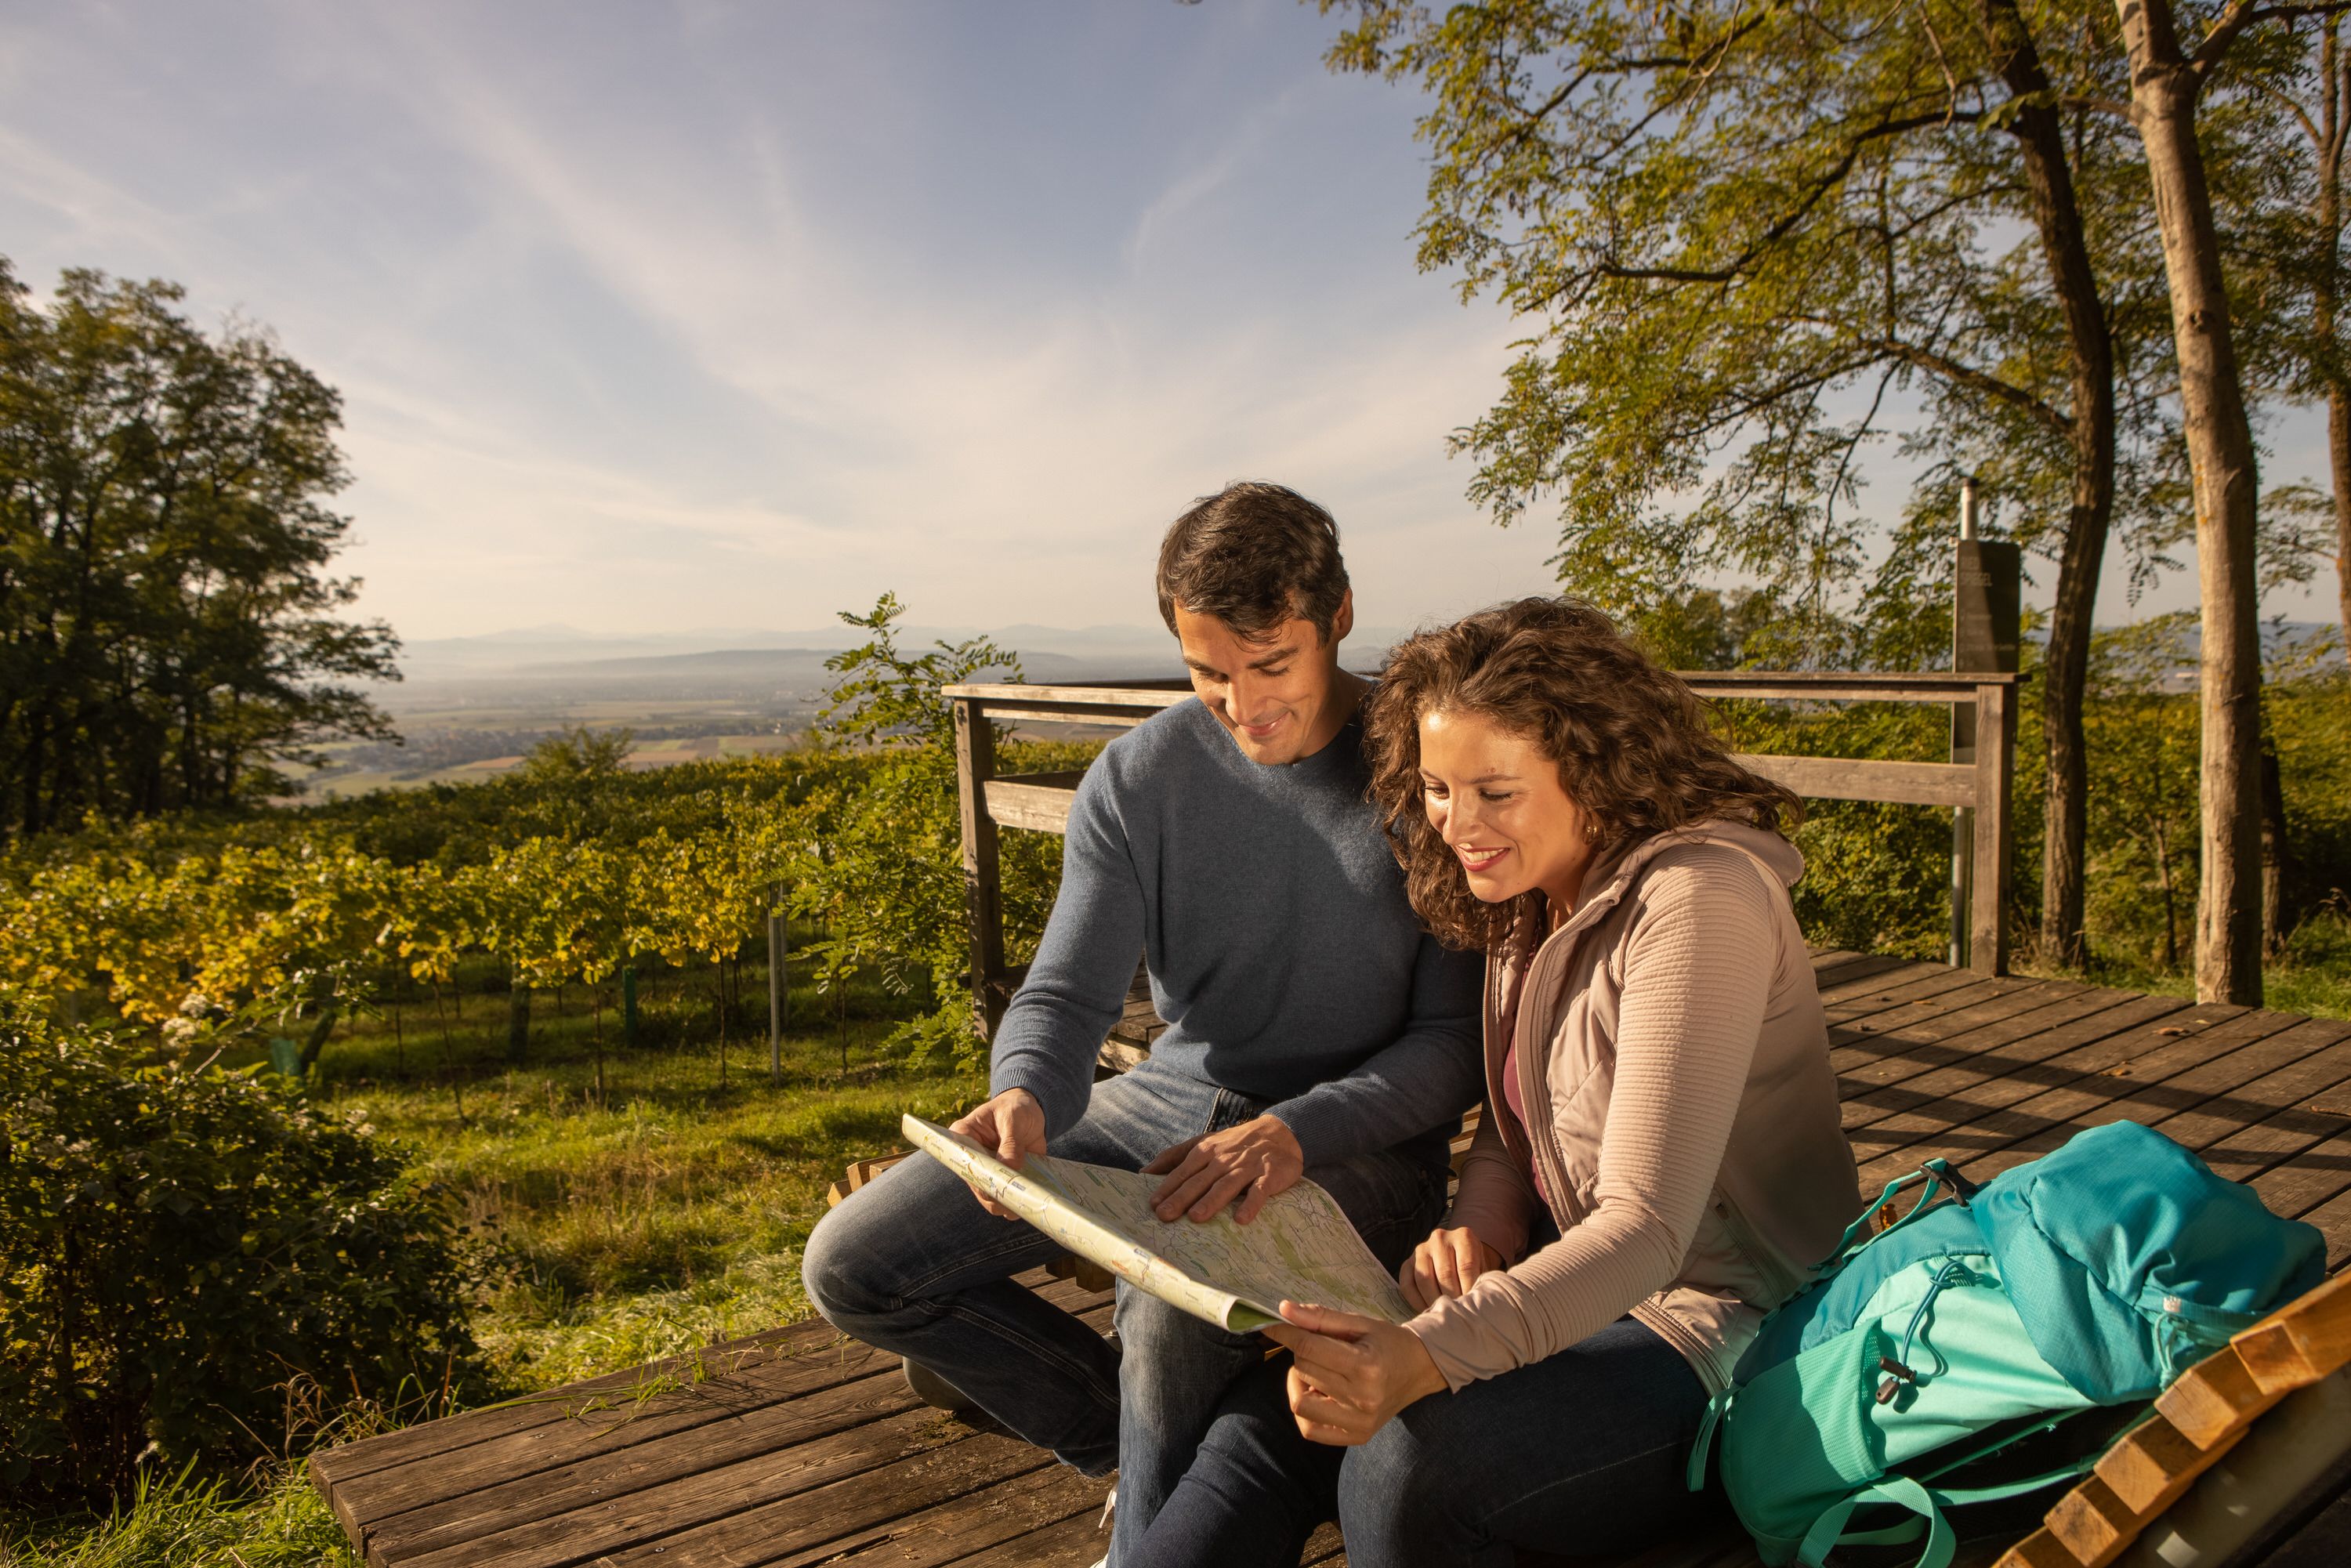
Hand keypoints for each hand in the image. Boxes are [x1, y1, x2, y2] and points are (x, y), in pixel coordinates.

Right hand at [948, 1088, 1045, 1219]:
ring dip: (1005, 1203)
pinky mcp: (1002, 1180)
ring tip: (1022, 1203)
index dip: (975, 1173)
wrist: (1032, 1113)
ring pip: (989, 1197)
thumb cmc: (1016, 1109)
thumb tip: (1010, 1168)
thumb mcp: (1014, 1119)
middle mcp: (971, 1159)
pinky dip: (1016, 1203)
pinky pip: (1005, 1198)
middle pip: (975, 1184)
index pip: (962, 1160)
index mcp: (963, 1137)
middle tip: (1012, 1199)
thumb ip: (1011, 1143)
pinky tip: (1028, 1203)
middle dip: (993, 1194)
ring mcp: (986, 1172)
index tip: (993, 1185)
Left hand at [1142, 1114, 1304, 1223]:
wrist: (1280, 1133)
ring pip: (1227, 1184)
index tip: (1153, 1204)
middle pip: (1200, 1180)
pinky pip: (1259, 1191)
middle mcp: (1224, 1158)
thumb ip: (1175, 1156)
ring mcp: (1247, 1167)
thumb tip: (1144, 1172)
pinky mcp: (1270, 1175)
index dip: (1168, 1187)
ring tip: (1196, 1217)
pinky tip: (1242, 1219)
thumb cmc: (1234, 1144)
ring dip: (1211, 1201)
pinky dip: (1251, 1204)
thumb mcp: (1203, 1143)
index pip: (1183, 1171)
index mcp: (1206, 1151)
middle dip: (1182, 1197)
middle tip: (1165, 1216)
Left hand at [1263, 1301, 1448, 1445]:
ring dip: (1300, 1384)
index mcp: (1365, 1366)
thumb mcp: (1360, 1323)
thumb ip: (1321, 1318)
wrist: (1420, 1369)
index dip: (1286, 1333)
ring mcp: (1359, 1423)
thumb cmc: (1388, 1342)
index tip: (1273, 1325)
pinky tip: (1318, 1395)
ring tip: (1318, 1372)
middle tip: (1316, 1347)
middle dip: (1302, 1354)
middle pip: (1304, 1371)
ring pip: (1301, 1404)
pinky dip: (1306, 1411)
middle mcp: (1363, 1399)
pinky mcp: (1357, 1437)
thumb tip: (1283, 1310)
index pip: (1309, 1349)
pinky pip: (1311, 1431)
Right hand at [1398, 1226, 1503, 1311]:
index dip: (1469, 1290)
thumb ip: (1481, 1282)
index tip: (1472, 1307)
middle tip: (1459, 1315)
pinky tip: (1428, 1311)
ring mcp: (1421, 1249)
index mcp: (1463, 1236)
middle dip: (1453, 1298)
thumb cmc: (1474, 1266)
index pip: (1466, 1266)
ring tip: (1445, 1315)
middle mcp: (1440, 1238)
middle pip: (1445, 1274)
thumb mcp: (1483, 1268)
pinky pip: (1407, 1284)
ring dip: (1434, 1301)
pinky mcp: (1407, 1262)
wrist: (1457, 1256)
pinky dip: (1416, 1302)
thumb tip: (1477, 1305)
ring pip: (1425, 1279)